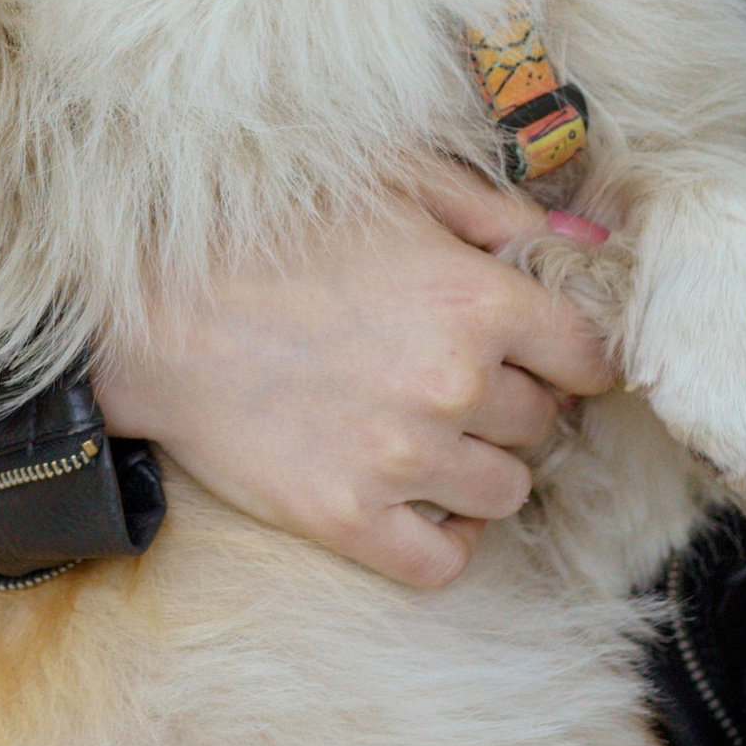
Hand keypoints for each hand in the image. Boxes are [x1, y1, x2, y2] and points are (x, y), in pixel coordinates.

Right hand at [91, 162, 618, 587]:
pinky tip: (421, 503)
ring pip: (507, 493)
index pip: (590, 357)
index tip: (544, 357)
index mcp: (476, 301)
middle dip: (516, 406)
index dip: (572, 357)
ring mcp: (401, 459)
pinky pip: (445, 560)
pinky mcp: (348, 518)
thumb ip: (501, 215)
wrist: (153, 310)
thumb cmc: (275, 231)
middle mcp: (453, 385)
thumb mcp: (395, 185)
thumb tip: (593, 247)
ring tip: (435, 438)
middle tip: (462, 386)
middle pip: (545, 426)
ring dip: (483, 470)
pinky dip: (447, 539)